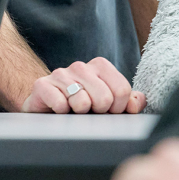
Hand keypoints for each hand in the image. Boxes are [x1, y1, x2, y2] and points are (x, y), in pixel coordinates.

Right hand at [21, 57, 145, 112]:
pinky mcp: (42, 85)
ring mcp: (60, 74)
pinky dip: (62, 113)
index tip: (108, 111)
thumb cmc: (82, 106)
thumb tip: (136, 102)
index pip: (122, 90)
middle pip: (105, 98)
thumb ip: (129, 101)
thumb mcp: (109, 104)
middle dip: (99, 112)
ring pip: (83, 102)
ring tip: (73, 110)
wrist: (47, 108)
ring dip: (80, 113)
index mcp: (100, 66)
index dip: (118, 108)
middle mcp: (80, 66)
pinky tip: (59, 110)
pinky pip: (60, 104)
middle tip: (89, 112)